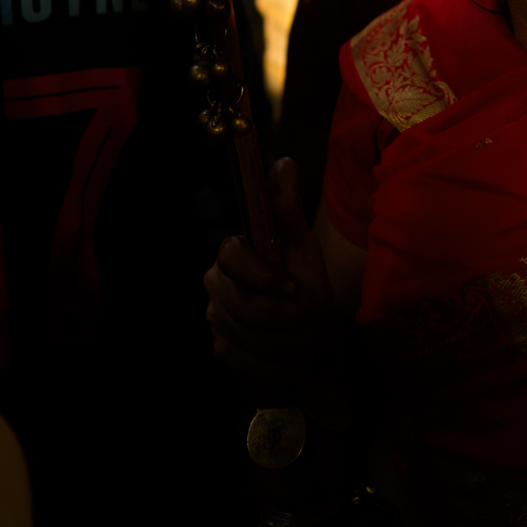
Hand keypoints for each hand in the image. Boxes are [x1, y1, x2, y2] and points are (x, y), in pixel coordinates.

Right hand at [204, 157, 335, 379]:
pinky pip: (252, 364)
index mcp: (232, 255)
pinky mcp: (223, 351)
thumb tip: (284, 162)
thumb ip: (287, 209)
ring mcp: (216, 320)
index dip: (263, 275)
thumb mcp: (301, 243)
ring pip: (253, 339)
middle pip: (245, 306)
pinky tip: (291, 354)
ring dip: (290, 342)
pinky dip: (281, 364)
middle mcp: (216, 286)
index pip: (232, 257)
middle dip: (287, 317)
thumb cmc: (303, 279)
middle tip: (307, 317)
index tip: (293, 287)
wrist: (310, 328)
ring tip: (303, 335)